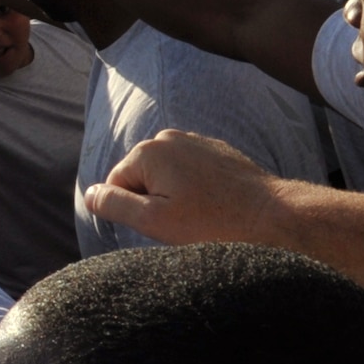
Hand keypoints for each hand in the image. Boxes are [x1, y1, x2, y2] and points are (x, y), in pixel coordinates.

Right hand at [83, 129, 294, 245]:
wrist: (274, 217)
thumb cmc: (214, 224)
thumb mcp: (153, 221)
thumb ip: (114, 204)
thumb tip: (89, 195)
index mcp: (149, 151)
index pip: (115, 186)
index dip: (132, 213)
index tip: (163, 226)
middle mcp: (171, 137)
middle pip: (141, 179)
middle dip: (154, 203)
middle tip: (183, 225)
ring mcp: (198, 142)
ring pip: (168, 179)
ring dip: (176, 200)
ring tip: (202, 219)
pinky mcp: (220, 154)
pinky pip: (192, 176)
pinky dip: (198, 194)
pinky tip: (216, 209)